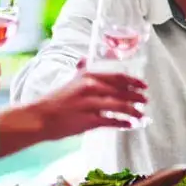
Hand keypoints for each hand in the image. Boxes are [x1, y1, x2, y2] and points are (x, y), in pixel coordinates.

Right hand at [0, 71, 147, 156]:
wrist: (40, 117)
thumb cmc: (55, 101)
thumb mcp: (69, 81)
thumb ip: (81, 71)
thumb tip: (85, 60)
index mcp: (88, 76)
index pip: (117, 77)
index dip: (133, 81)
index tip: (143, 85)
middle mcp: (91, 88)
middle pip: (122, 91)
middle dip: (136, 96)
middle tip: (145, 100)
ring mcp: (91, 104)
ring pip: (119, 106)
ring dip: (133, 111)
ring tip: (140, 114)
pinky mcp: (89, 120)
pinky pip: (111, 121)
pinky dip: (122, 123)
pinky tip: (129, 125)